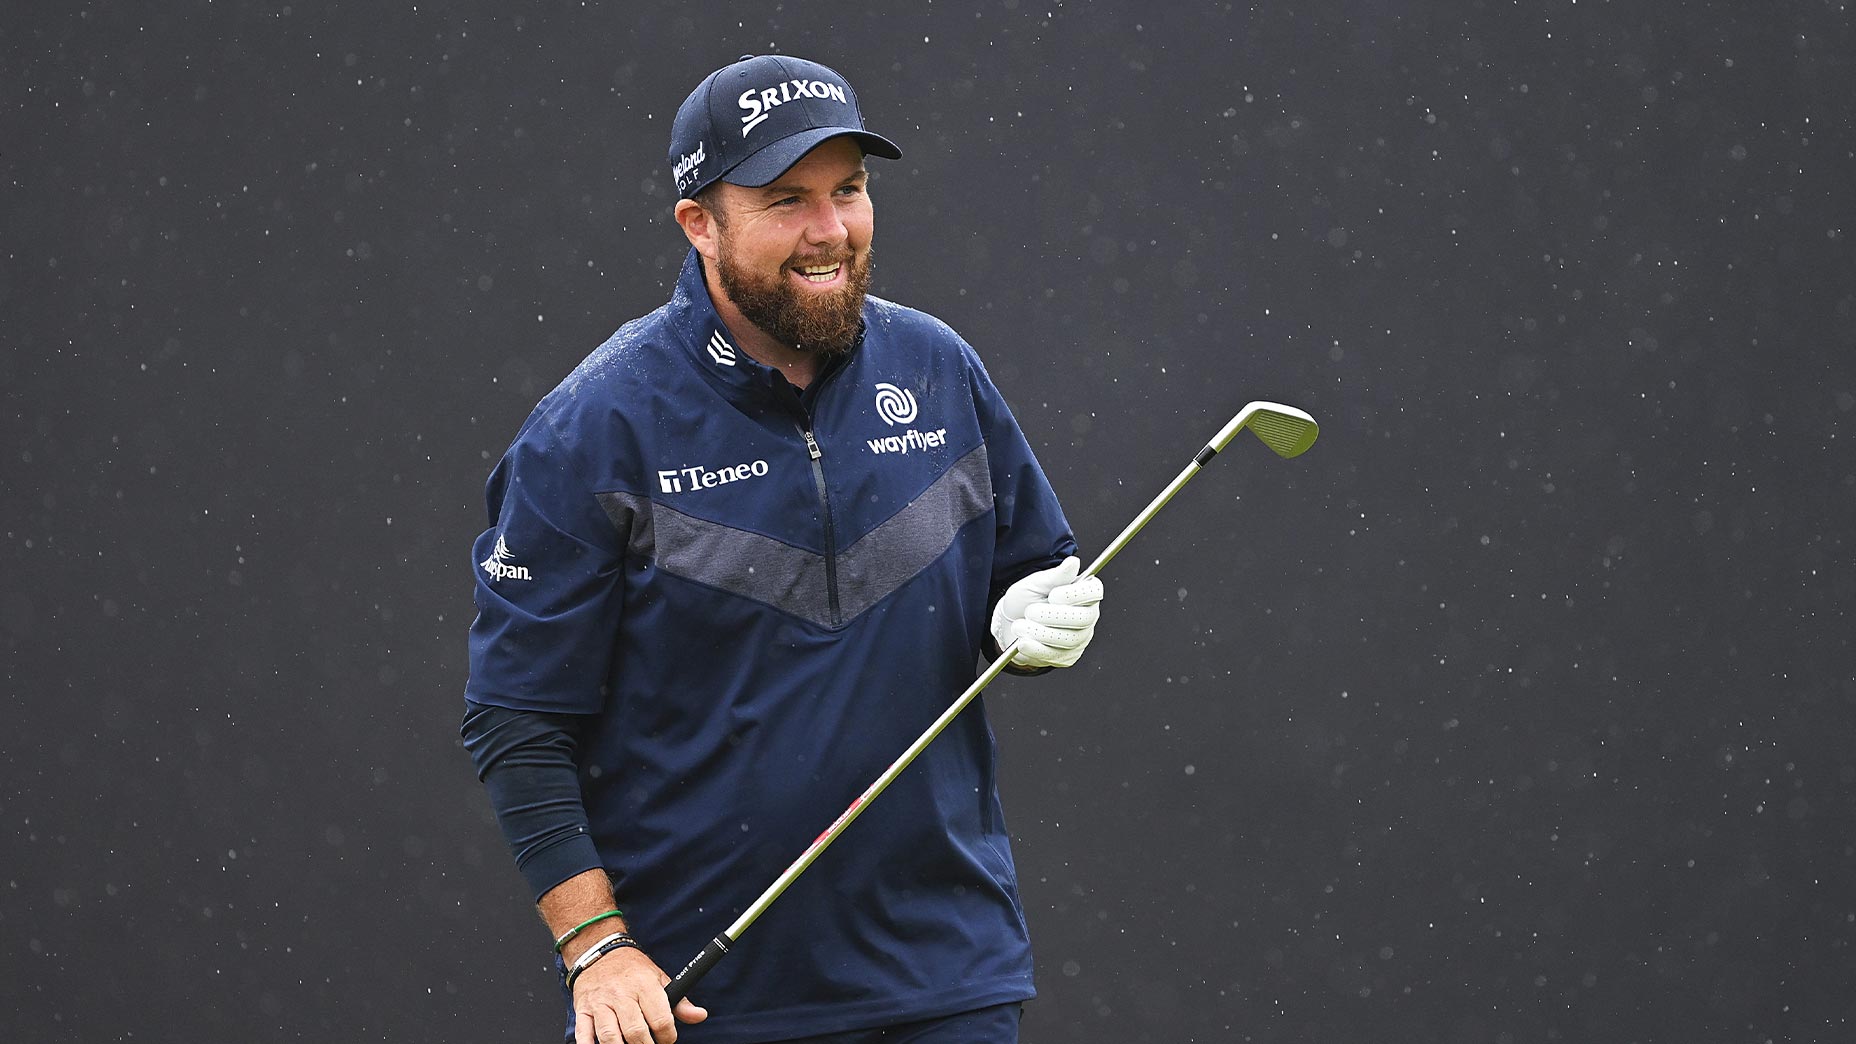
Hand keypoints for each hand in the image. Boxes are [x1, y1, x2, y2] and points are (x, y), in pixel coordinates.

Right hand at [570, 945, 706, 1043]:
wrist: (599, 951)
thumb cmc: (632, 969)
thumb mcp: (659, 978)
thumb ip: (680, 1001)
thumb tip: (699, 1015)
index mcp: (644, 985)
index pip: (660, 1019)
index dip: (667, 1037)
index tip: (667, 1039)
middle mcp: (622, 994)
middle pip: (635, 1032)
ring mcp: (600, 1003)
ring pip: (610, 1036)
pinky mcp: (583, 1009)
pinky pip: (583, 1033)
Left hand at [990, 556, 1103, 667]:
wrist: (1010, 622)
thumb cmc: (1026, 600)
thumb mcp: (1036, 583)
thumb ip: (1055, 576)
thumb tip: (1073, 563)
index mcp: (1084, 594)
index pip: (1094, 592)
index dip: (1075, 595)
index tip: (1053, 595)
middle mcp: (1087, 617)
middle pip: (1083, 618)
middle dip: (1053, 616)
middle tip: (1030, 611)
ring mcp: (1079, 639)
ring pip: (1068, 639)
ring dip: (1040, 633)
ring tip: (1019, 626)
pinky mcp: (1066, 657)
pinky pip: (1055, 655)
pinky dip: (1036, 649)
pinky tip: (1023, 642)